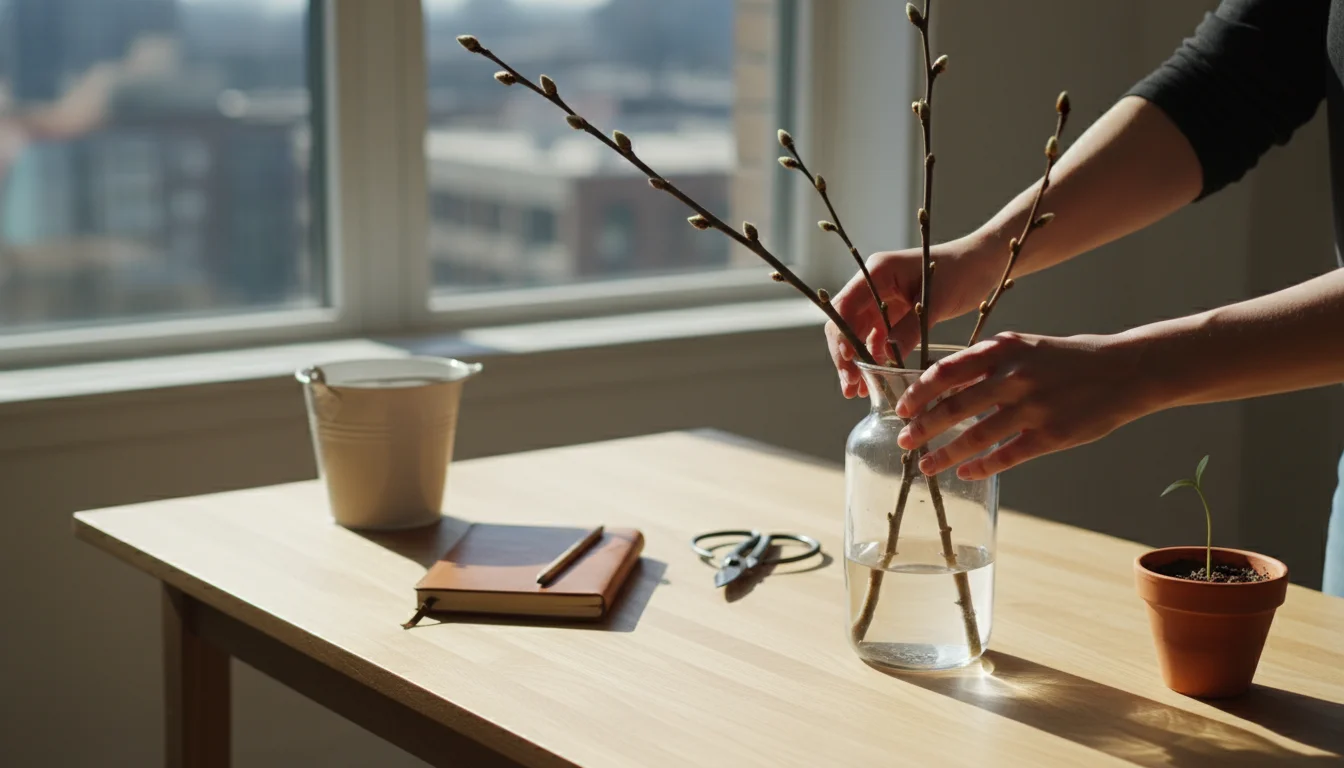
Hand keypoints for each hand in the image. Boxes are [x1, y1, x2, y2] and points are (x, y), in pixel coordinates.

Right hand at [824, 235, 1001, 398]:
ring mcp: (882, 299)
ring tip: (859, 392)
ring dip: (857, 361)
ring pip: (858, 334)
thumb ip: (909, 330)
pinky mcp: (895, 312)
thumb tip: (885, 361)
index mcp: (877, 272)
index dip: (841, 337)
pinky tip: (876, 380)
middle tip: (850, 387)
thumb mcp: (936, 303)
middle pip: (845, 323)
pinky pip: (877, 338)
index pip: (844, 307)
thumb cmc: (962, 272)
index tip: (848, 364)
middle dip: (845, 356)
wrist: (984, 263)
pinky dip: (875, 358)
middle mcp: (873, 285)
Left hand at [892, 332, 1149, 479]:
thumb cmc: (1067, 359)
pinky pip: (1006, 456)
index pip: (946, 372)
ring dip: (945, 454)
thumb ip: (986, 364)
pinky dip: (981, 467)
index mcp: (1003, 351)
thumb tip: (942, 383)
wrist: (1125, 370)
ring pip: (976, 437)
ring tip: (927, 466)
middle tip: (904, 441)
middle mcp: (1014, 377)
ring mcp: (1033, 408)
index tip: (902, 409)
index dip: (919, 393)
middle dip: (923, 428)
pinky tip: (965, 473)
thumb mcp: (1023, 348)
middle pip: (954, 407)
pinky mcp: (1051, 435)